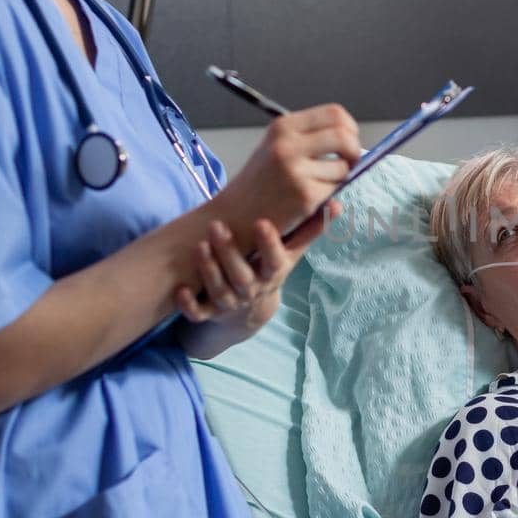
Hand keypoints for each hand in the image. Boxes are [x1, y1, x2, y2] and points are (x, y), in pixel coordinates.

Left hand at [175, 205, 340, 357]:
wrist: (252, 309)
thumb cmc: (270, 269)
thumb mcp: (292, 252)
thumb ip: (311, 228)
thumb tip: (336, 203)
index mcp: (272, 273)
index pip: (274, 260)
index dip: (269, 244)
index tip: (261, 222)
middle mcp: (251, 289)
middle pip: (241, 275)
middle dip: (228, 252)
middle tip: (216, 226)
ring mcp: (230, 302)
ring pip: (219, 290)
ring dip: (209, 269)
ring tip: (199, 245)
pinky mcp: (209, 312)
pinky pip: (198, 314)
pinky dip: (189, 305)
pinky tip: (181, 289)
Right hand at [217, 104, 360, 242]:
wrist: (236, 212)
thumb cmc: (263, 178)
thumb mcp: (278, 144)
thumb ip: (310, 135)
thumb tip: (352, 135)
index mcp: (283, 127)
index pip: (334, 114)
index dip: (349, 127)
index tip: (349, 139)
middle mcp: (287, 145)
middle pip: (344, 137)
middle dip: (354, 150)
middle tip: (350, 161)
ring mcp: (295, 171)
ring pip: (343, 167)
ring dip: (339, 176)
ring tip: (317, 183)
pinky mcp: (304, 196)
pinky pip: (334, 190)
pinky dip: (328, 194)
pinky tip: (307, 198)